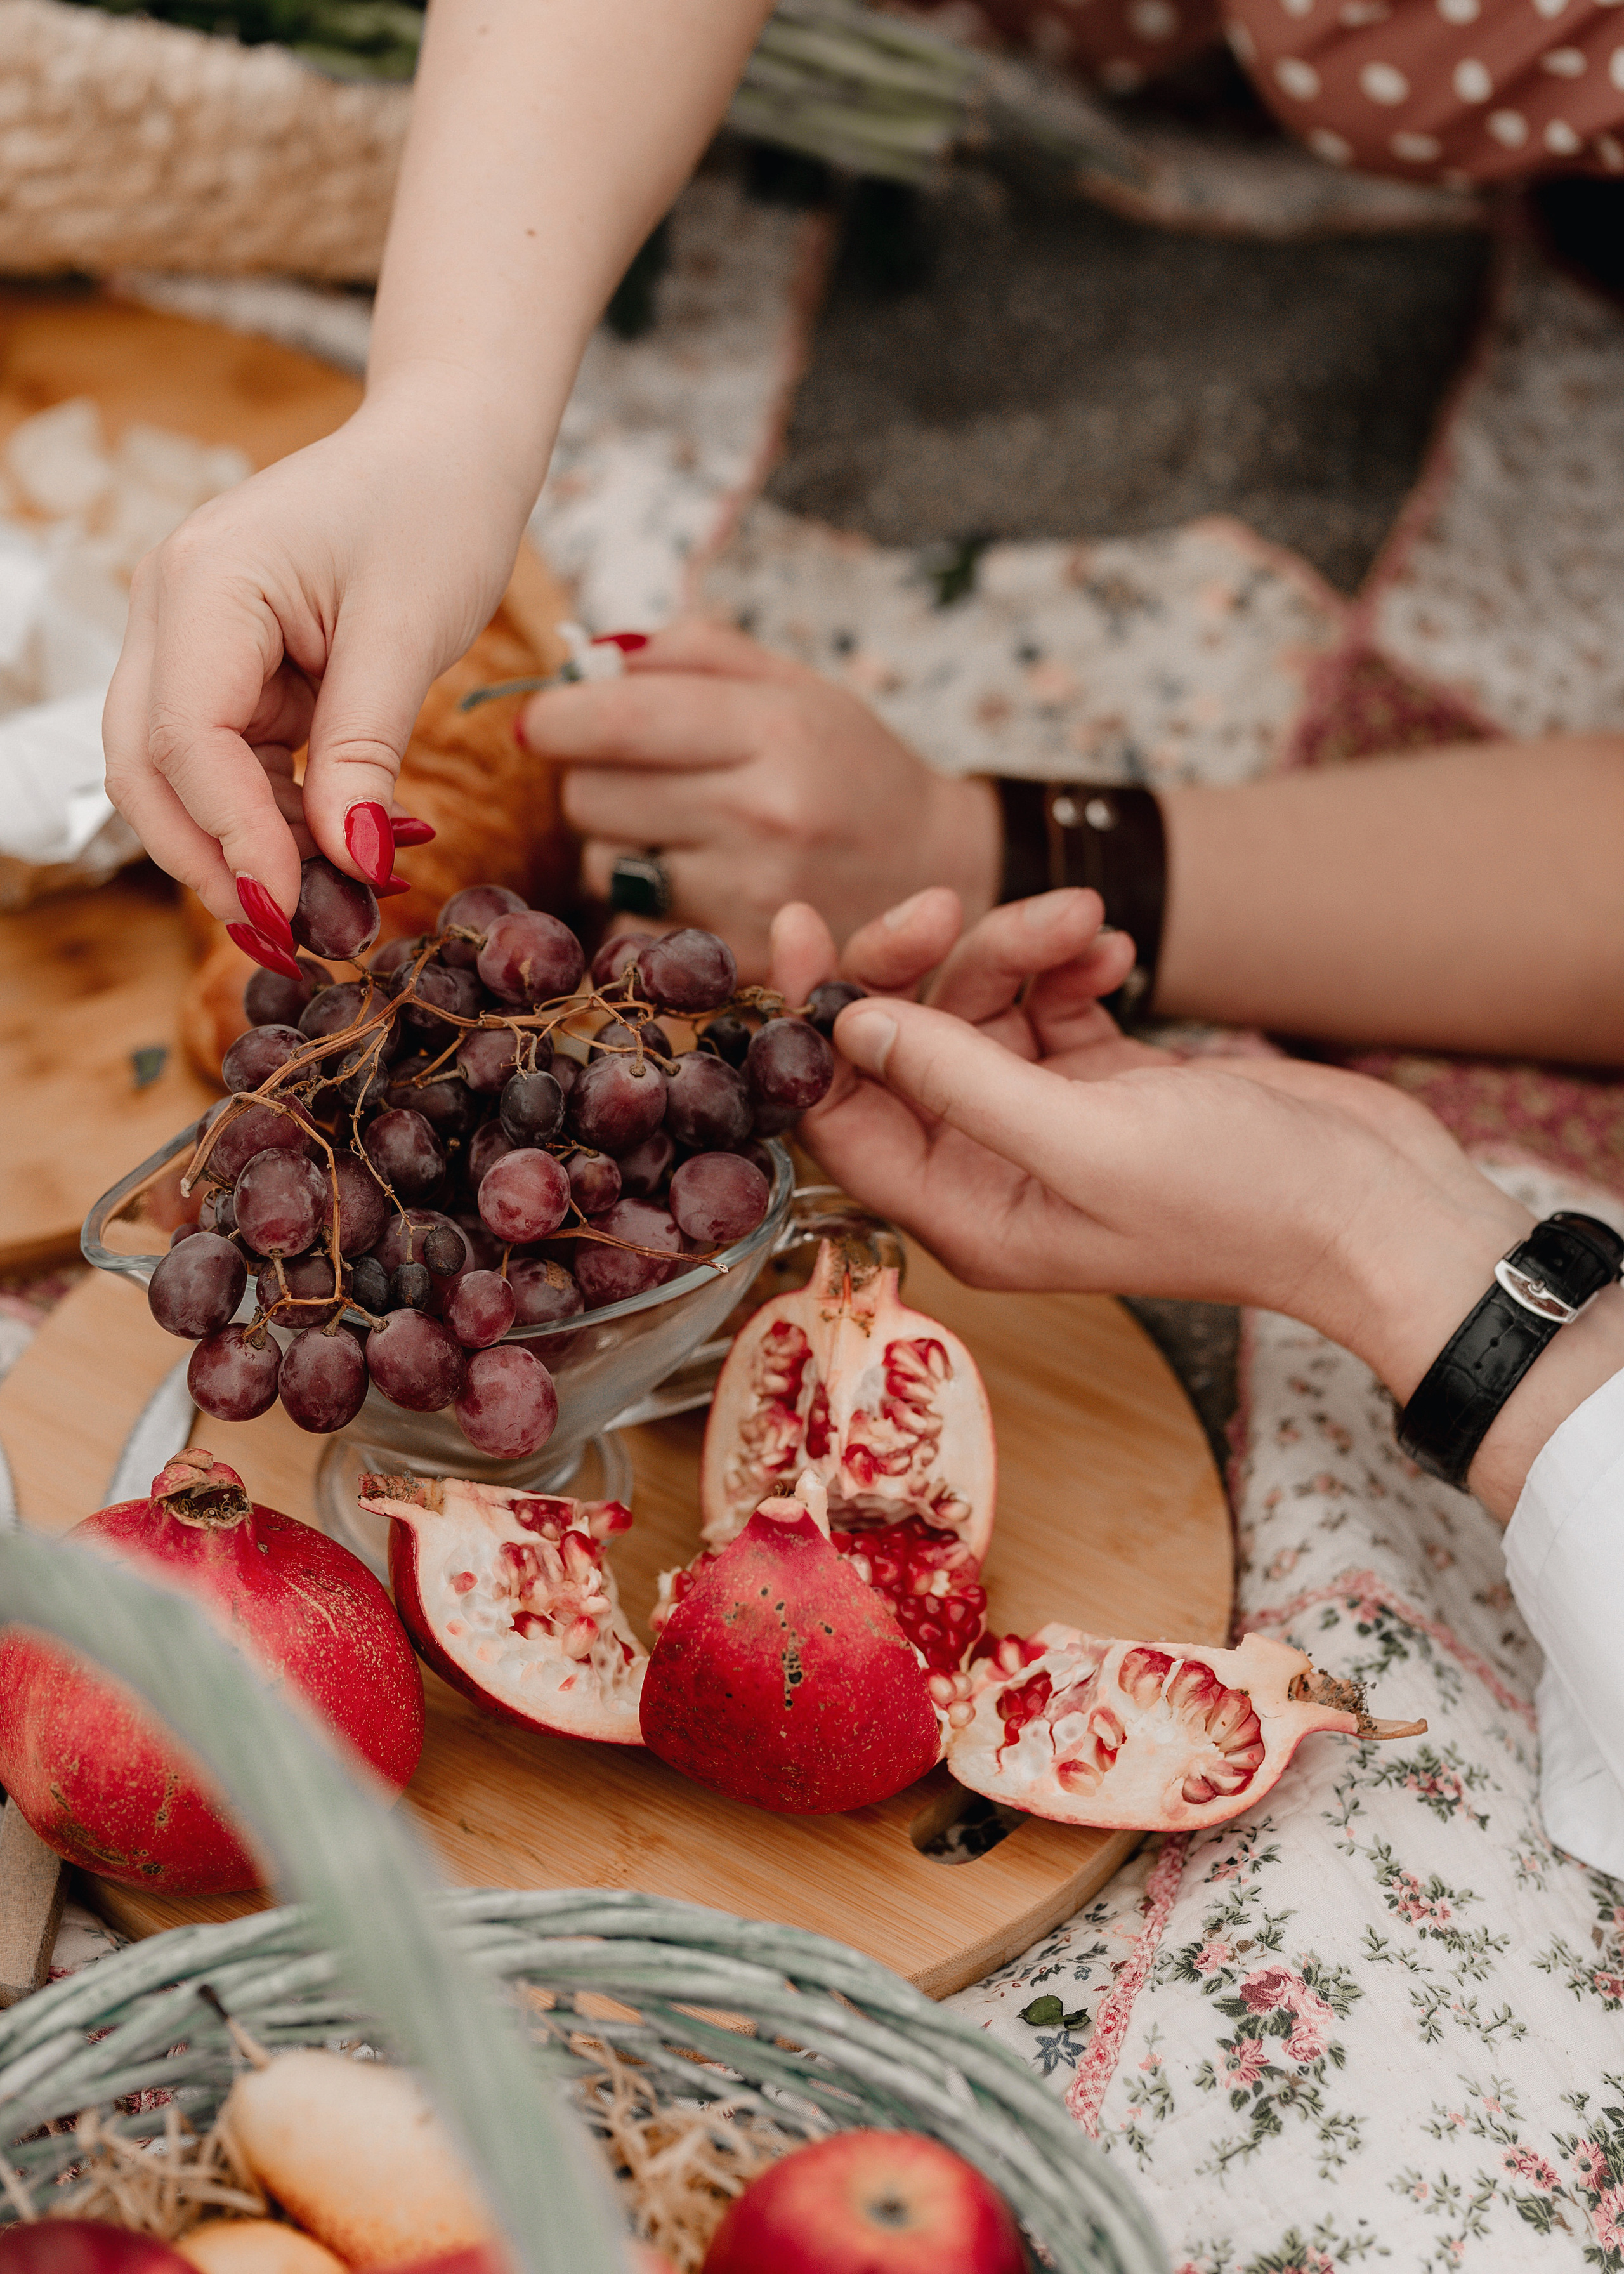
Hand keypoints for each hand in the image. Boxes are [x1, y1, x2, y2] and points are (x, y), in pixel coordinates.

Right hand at [103, 384, 537, 928]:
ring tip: (340, 904)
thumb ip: (366, 751)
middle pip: (149, 769)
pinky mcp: (231, 668)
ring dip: (250, 848)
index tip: (294, 910)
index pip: (185, 739)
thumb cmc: (434, 509)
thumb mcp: (409, 633)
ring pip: (182, 778)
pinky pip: (231, 763)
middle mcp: (172, 612)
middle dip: (212, 860)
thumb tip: (351, 862)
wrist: (445, 448)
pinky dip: (279, 817)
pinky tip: (348, 851)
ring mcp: (193, 640)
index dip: (233, 837)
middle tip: (292, 936)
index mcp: (204, 585)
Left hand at [520, 620, 1000, 979]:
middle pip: (589, 796)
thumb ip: (689, 655)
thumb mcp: (790, 684)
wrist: (935, 870)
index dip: (555, 718)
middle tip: (639, 778)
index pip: (615, 722)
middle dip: (591, 780)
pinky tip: (699, 888)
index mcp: (774, 730)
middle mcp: (762, 815)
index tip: (542, 721)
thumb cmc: (848, 766)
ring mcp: (750, 897)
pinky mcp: (740, 958)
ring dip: (619, 847)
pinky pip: (633, 927)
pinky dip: (647, 908)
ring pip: (603, 866)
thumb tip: (584, 662)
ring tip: (684, 835)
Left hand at [767, 888, 1588, 1516]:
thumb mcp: (1089, 1140)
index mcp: (965, 1211)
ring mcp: (1047, 1122)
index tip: (799, 924)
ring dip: (1019, 951)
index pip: (840, 1114)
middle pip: (901, 1047)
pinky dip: (1067, 966)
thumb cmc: (1245, 1200)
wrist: (1376, 1204)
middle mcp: (990, 1169)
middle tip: (955, 903)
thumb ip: (959, 1082)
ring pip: (978, 1009)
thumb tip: (850, 1025)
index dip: (808, 1023)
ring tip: (1087, 926)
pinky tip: (1112, 951)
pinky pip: (1045, 1003)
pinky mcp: (1104, 1082)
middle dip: (928, 966)